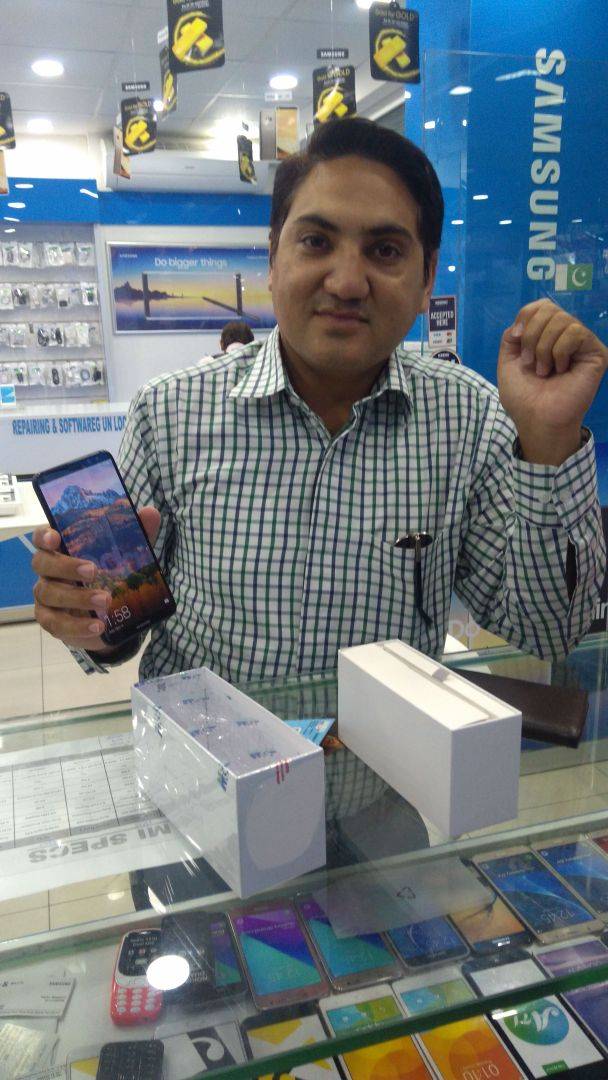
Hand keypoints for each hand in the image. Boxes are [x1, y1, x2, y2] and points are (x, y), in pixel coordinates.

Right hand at [32, 506, 160, 652]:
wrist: (109, 614)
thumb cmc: (110, 575)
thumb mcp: (126, 554)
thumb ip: (136, 533)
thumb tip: (150, 512)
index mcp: (61, 548)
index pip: (42, 536)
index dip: (44, 535)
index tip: (56, 537)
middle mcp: (48, 570)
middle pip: (42, 563)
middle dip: (66, 566)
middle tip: (93, 571)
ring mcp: (46, 595)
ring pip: (49, 593)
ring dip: (77, 598)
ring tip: (105, 600)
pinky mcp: (51, 620)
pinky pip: (55, 623)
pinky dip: (77, 626)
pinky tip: (97, 626)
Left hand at [497, 300, 607, 463]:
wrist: (535, 418)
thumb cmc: (523, 396)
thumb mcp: (508, 360)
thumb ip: (512, 335)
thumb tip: (522, 322)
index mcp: (547, 336)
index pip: (540, 305)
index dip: (526, 317)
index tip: (516, 339)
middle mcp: (565, 337)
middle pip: (549, 308)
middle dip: (532, 335)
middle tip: (531, 363)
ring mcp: (582, 344)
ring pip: (563, 319)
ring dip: (544, 347)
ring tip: (544, 371)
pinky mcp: (596, 353)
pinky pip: (576, 332)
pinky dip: (560, 351)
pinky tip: (560, 369)